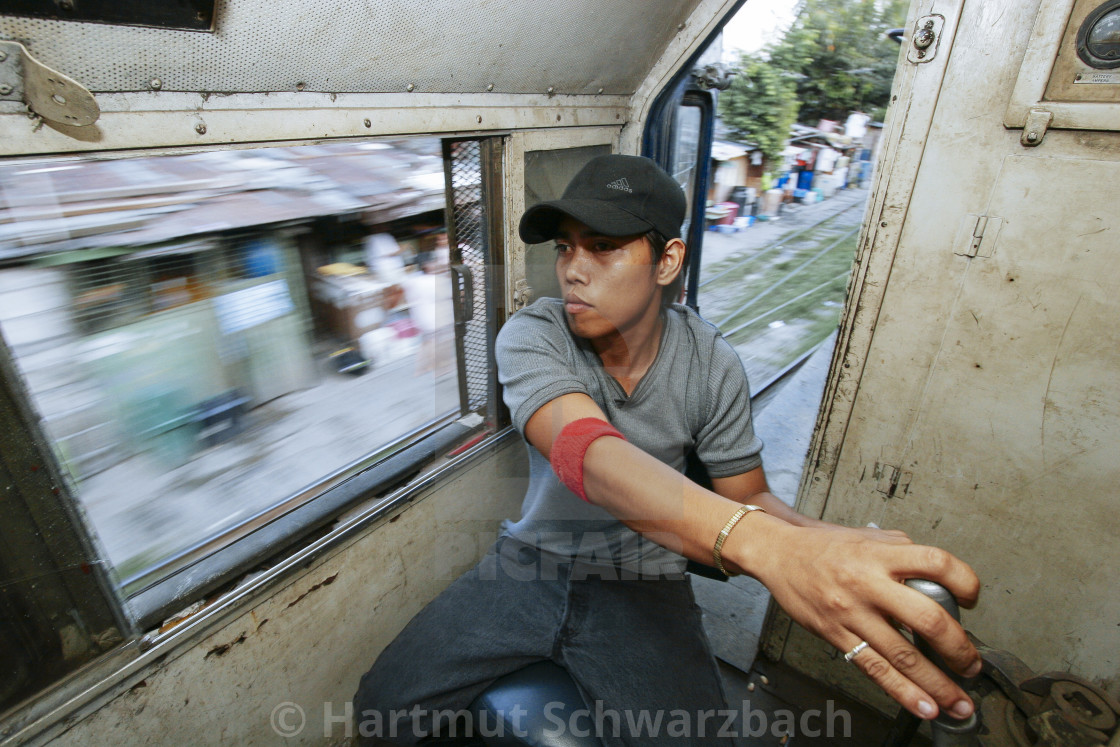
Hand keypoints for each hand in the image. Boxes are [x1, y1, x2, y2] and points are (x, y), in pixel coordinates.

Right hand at [731, 516, 981, 719]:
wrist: (779, 554)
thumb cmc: (824, 547)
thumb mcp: (868, 538)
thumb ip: (904, 552)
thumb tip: (939, 576)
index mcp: (881, 555)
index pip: (937, 563)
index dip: (964, 583)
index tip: (971, 600)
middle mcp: (868, 583)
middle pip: (927, 618)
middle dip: (958, 649)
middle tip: (971, 665)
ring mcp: (852, 612)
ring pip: (903, 654)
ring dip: (938, 684)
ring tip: (959, 703)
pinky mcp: (837, 635)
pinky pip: (874, 668)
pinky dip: (903, 691)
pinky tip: (924, 706)